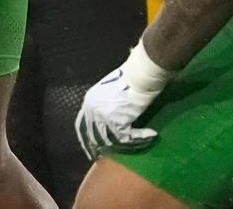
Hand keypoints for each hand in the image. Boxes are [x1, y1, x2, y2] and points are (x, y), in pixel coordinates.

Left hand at [75, 43, 171, 158]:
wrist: (138, 75)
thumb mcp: (107, 92)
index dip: (85, 138)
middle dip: (98, 147)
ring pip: (110, 139)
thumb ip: (103, 105)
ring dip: (123, 144)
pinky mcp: (119, 121)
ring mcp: (105, 116)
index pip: (81, 124)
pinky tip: (151, 134)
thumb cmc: (127, 79)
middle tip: (101, 157)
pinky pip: (128, 137)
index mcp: (89, 102)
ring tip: (133, 145)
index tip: (88, 148)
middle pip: (93, 135)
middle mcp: (93, 110)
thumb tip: (107, 118)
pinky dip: (140, 137)